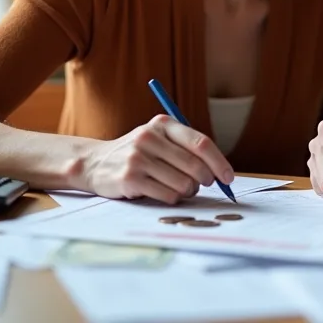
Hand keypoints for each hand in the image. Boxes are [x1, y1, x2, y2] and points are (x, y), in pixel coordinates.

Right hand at [76, 115, 233, 204]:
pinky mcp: (130, 178)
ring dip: (187, 191)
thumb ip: (186, 148)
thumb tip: (219, 171)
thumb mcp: (159, 139)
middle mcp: (149, 137)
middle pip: (195, 165)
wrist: (94, 163)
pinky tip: (163, 193)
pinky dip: (172, 198)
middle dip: (205, 180)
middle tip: (202, 185)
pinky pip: (168, 195)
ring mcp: (138, 158)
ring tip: (178, 188)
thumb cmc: (138, 154)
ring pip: (183, 183)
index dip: (219, 162)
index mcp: (162, 124)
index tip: (228, 178)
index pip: (201, 143)